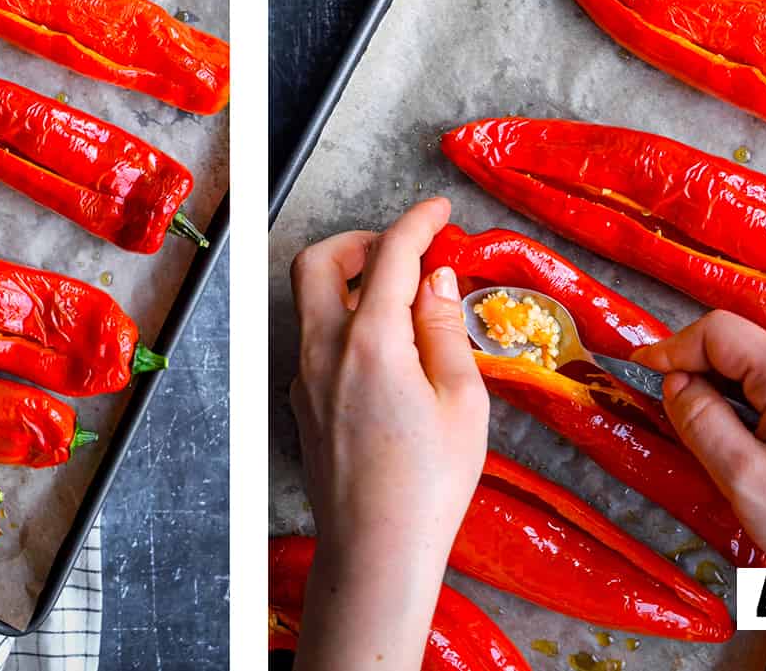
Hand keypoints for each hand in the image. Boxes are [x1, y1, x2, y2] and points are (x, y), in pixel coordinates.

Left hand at [288, 197, 487, 670]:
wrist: (375, 554)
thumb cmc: (428, 486)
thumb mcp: (462, 402)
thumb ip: (443, 328)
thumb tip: (434, 279)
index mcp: (370, 341)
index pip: (391, 255)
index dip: (418, 222)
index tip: (440, 210)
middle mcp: (325, 349)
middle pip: (320, 260)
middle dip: (360, 240)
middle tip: (403, 250)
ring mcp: (306, 376)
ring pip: (308, 298)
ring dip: (346, 278)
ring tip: (397, 297)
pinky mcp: (303, 402)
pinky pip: (314, 337)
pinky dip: (341, 318)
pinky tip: (383, 346)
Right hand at [634, 311, 765, 593]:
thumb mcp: (747, 482)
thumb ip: (702, 423)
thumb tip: (675, 383)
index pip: (716, 332)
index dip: (672, 347)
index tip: (641, 366)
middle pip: (741, 347)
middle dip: (702, 375)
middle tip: (676, 415)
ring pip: (764, 367)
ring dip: (733, 393)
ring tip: (722, 441)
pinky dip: (761, 404)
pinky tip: (759, 445)